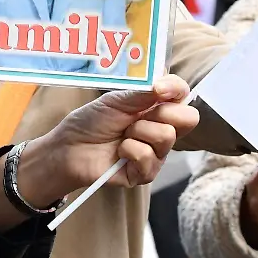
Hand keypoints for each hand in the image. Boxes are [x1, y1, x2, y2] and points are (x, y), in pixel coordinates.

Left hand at [4, 77, 199, 222]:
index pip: (183, 95)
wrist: (69, 146)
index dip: (176, 89)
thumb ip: (143, 91)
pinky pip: (149, 158)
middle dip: (160, 114)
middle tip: (135, 117)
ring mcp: (157, 152)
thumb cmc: (92, 121)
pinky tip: (118, 152)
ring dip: (137, 132)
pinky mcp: (146, 173)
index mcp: (157, 107)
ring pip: (167, 136)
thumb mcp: (116, 99)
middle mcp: (162, 128)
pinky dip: (129, 150)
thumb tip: (164, 84)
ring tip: (122, 135)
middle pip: (188, 118)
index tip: (159, 89)